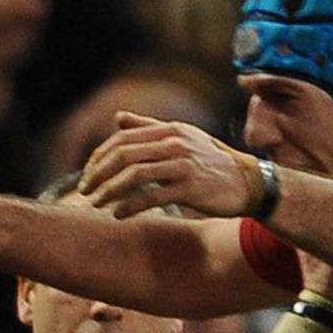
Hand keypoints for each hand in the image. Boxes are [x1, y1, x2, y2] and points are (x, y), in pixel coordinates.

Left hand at [80, 112, 257, 219]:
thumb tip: (117, 117)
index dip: (99, 156)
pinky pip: (152, 196)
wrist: (248, 183)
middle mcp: (174, 143)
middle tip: (85, 190)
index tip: (88, 173)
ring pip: (134, 175)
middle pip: (124, 154)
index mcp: (169, 129)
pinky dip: (130, 206)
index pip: (123, 138)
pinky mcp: (190, 188)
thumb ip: (148, 127)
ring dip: (110, 191)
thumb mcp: (182, 137)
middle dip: (98, 173)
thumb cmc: (211, 162)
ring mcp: (183, 165)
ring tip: (96, 203)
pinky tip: (118, 214)